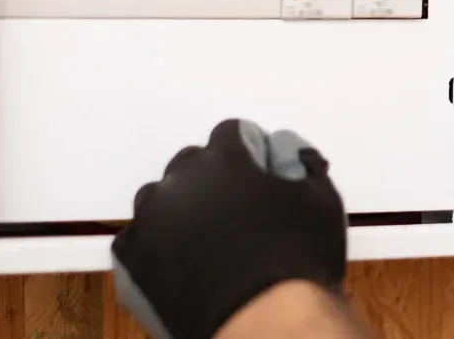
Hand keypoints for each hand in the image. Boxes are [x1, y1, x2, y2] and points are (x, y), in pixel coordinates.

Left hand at [112, 119, 347, 338]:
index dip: (247, 151)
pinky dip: (156, 249)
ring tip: (207, 241)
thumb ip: (304, 169)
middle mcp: (181, 181)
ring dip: (180, 212)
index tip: (256, 170)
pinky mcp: (131, 260)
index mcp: (224, 159)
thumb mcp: (321, 201)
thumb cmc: (294, 262)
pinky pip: (138, 242)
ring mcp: (150, 220)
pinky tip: (181, 266)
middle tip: (234, 210)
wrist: (264, 322)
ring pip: (159, 201)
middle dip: (210, 180)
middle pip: (190, 165)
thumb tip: (297, 161)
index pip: (230, 134)